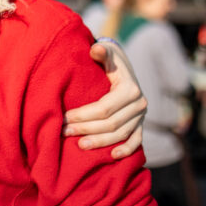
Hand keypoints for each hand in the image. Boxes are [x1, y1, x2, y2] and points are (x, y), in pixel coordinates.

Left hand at [63, 41, 146, 158]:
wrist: (122, 65)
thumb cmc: (108, 58)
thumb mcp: (106, 51)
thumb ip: (101, 52)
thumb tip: (96, 49)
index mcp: (130, 88)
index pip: (104, 108)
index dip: (83, 115)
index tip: (64, 118)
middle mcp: (139, 104)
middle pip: (111, 124)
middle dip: (86, 129)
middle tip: (64, 132)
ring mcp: (142, 116)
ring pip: (121, 134)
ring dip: (100, 142)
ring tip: (79, 145)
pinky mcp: (141, 124)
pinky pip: (136, 140)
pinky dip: (126, 150)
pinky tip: (112, 156)